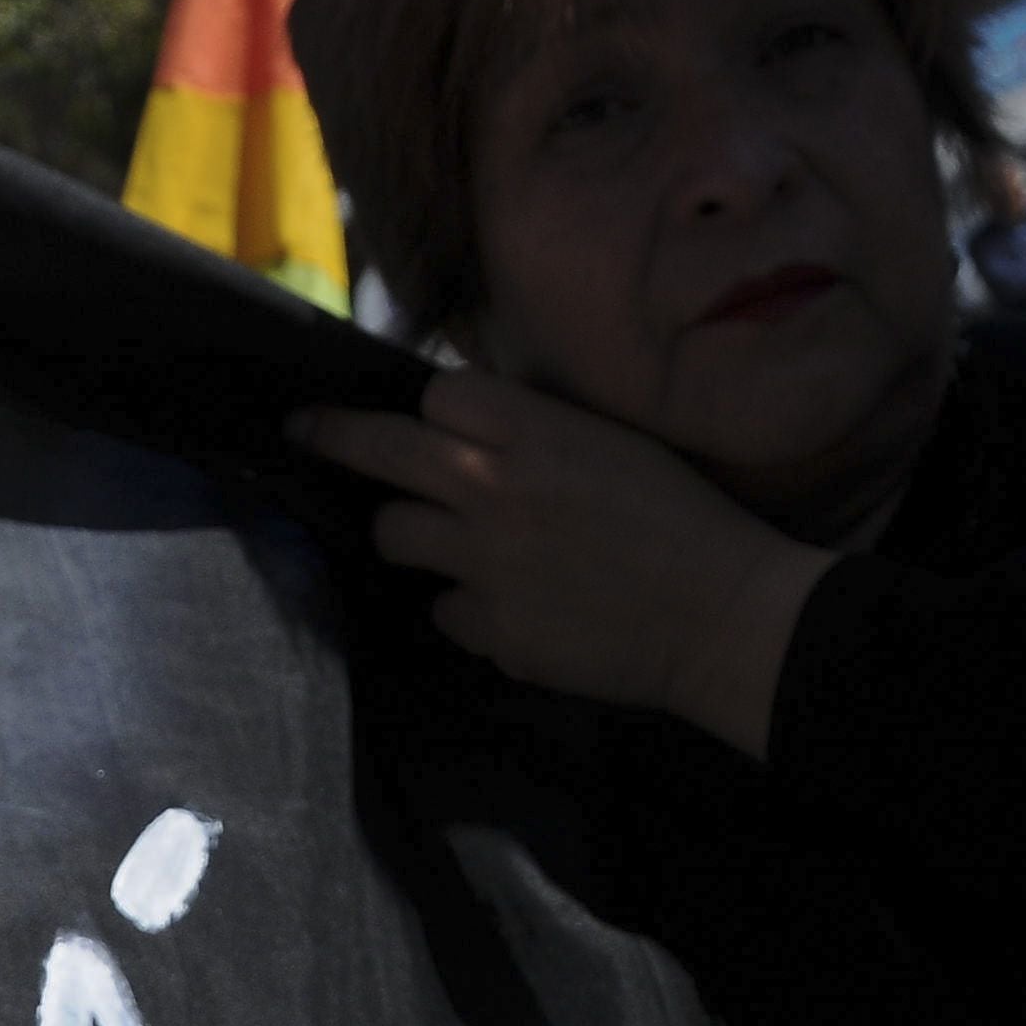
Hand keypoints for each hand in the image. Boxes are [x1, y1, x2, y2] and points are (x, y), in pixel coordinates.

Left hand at [294, 368, 840, 759]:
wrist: (723, 615)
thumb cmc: (686, 521)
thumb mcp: (615, 444)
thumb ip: (539, 433)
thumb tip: (475, 430)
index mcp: (534, 433)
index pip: (435, 396)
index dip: (434, 409)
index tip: (434, 421)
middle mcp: (492, 490)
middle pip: (381, 451)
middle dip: (332, 437)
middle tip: (302, 430)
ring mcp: (483, 563)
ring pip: (394, 534)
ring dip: (410, 534)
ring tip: (453, 544)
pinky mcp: (490, 629)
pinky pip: (446, 609)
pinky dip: (470, 607)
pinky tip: (518, 607)